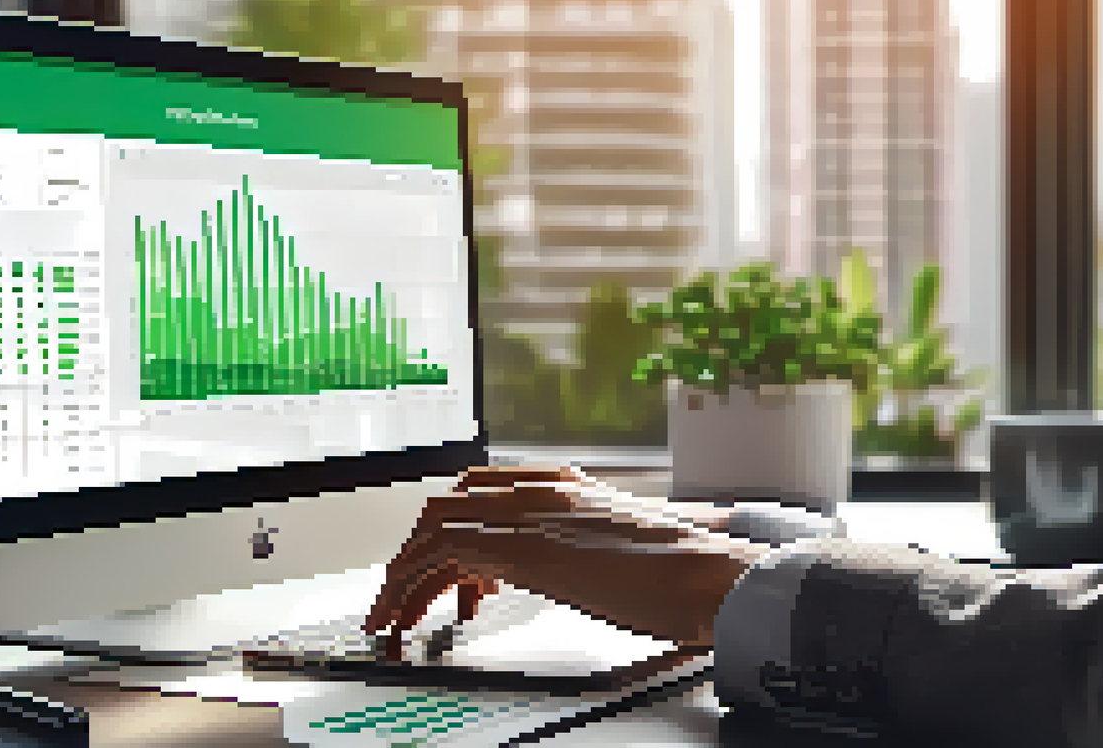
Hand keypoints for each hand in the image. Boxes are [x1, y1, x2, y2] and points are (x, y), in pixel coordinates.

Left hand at [363, 466, 769, 659]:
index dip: (446, 528)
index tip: (439, 572)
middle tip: (400, 595)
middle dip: (412, 552)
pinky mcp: (529, 552)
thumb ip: (577, 547)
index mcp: (564, 484)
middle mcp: (541, 490)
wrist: (713, 575)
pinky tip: (410, 616)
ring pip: (435, 527)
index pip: (478, 488)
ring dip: (403, 575)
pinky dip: (414, 585)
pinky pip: (446, 555)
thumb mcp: (616, 547)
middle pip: (446, 504)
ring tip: (389, 617)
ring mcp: (532, 516)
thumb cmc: (683, 571)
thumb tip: (554, 571)